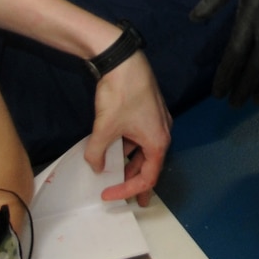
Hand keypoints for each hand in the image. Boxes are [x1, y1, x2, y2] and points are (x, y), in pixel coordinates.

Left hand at [88, 52, 170, 205]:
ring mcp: (158, 120)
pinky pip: (141, 136)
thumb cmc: (120, 96)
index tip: (108, 194)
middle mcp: (163, 133)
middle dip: (136, 182)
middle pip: (150, 165)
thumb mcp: (104, 128)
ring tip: (115, 173)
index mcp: (158, 142)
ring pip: (145, 149)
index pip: (147, 177)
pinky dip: (130, 146)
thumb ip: (97, 153)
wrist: (124, 60)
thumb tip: (95, 166)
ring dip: (130, 162)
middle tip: (127, 198)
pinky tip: (115, 147)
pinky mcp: (149, 109)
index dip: (128, 191)